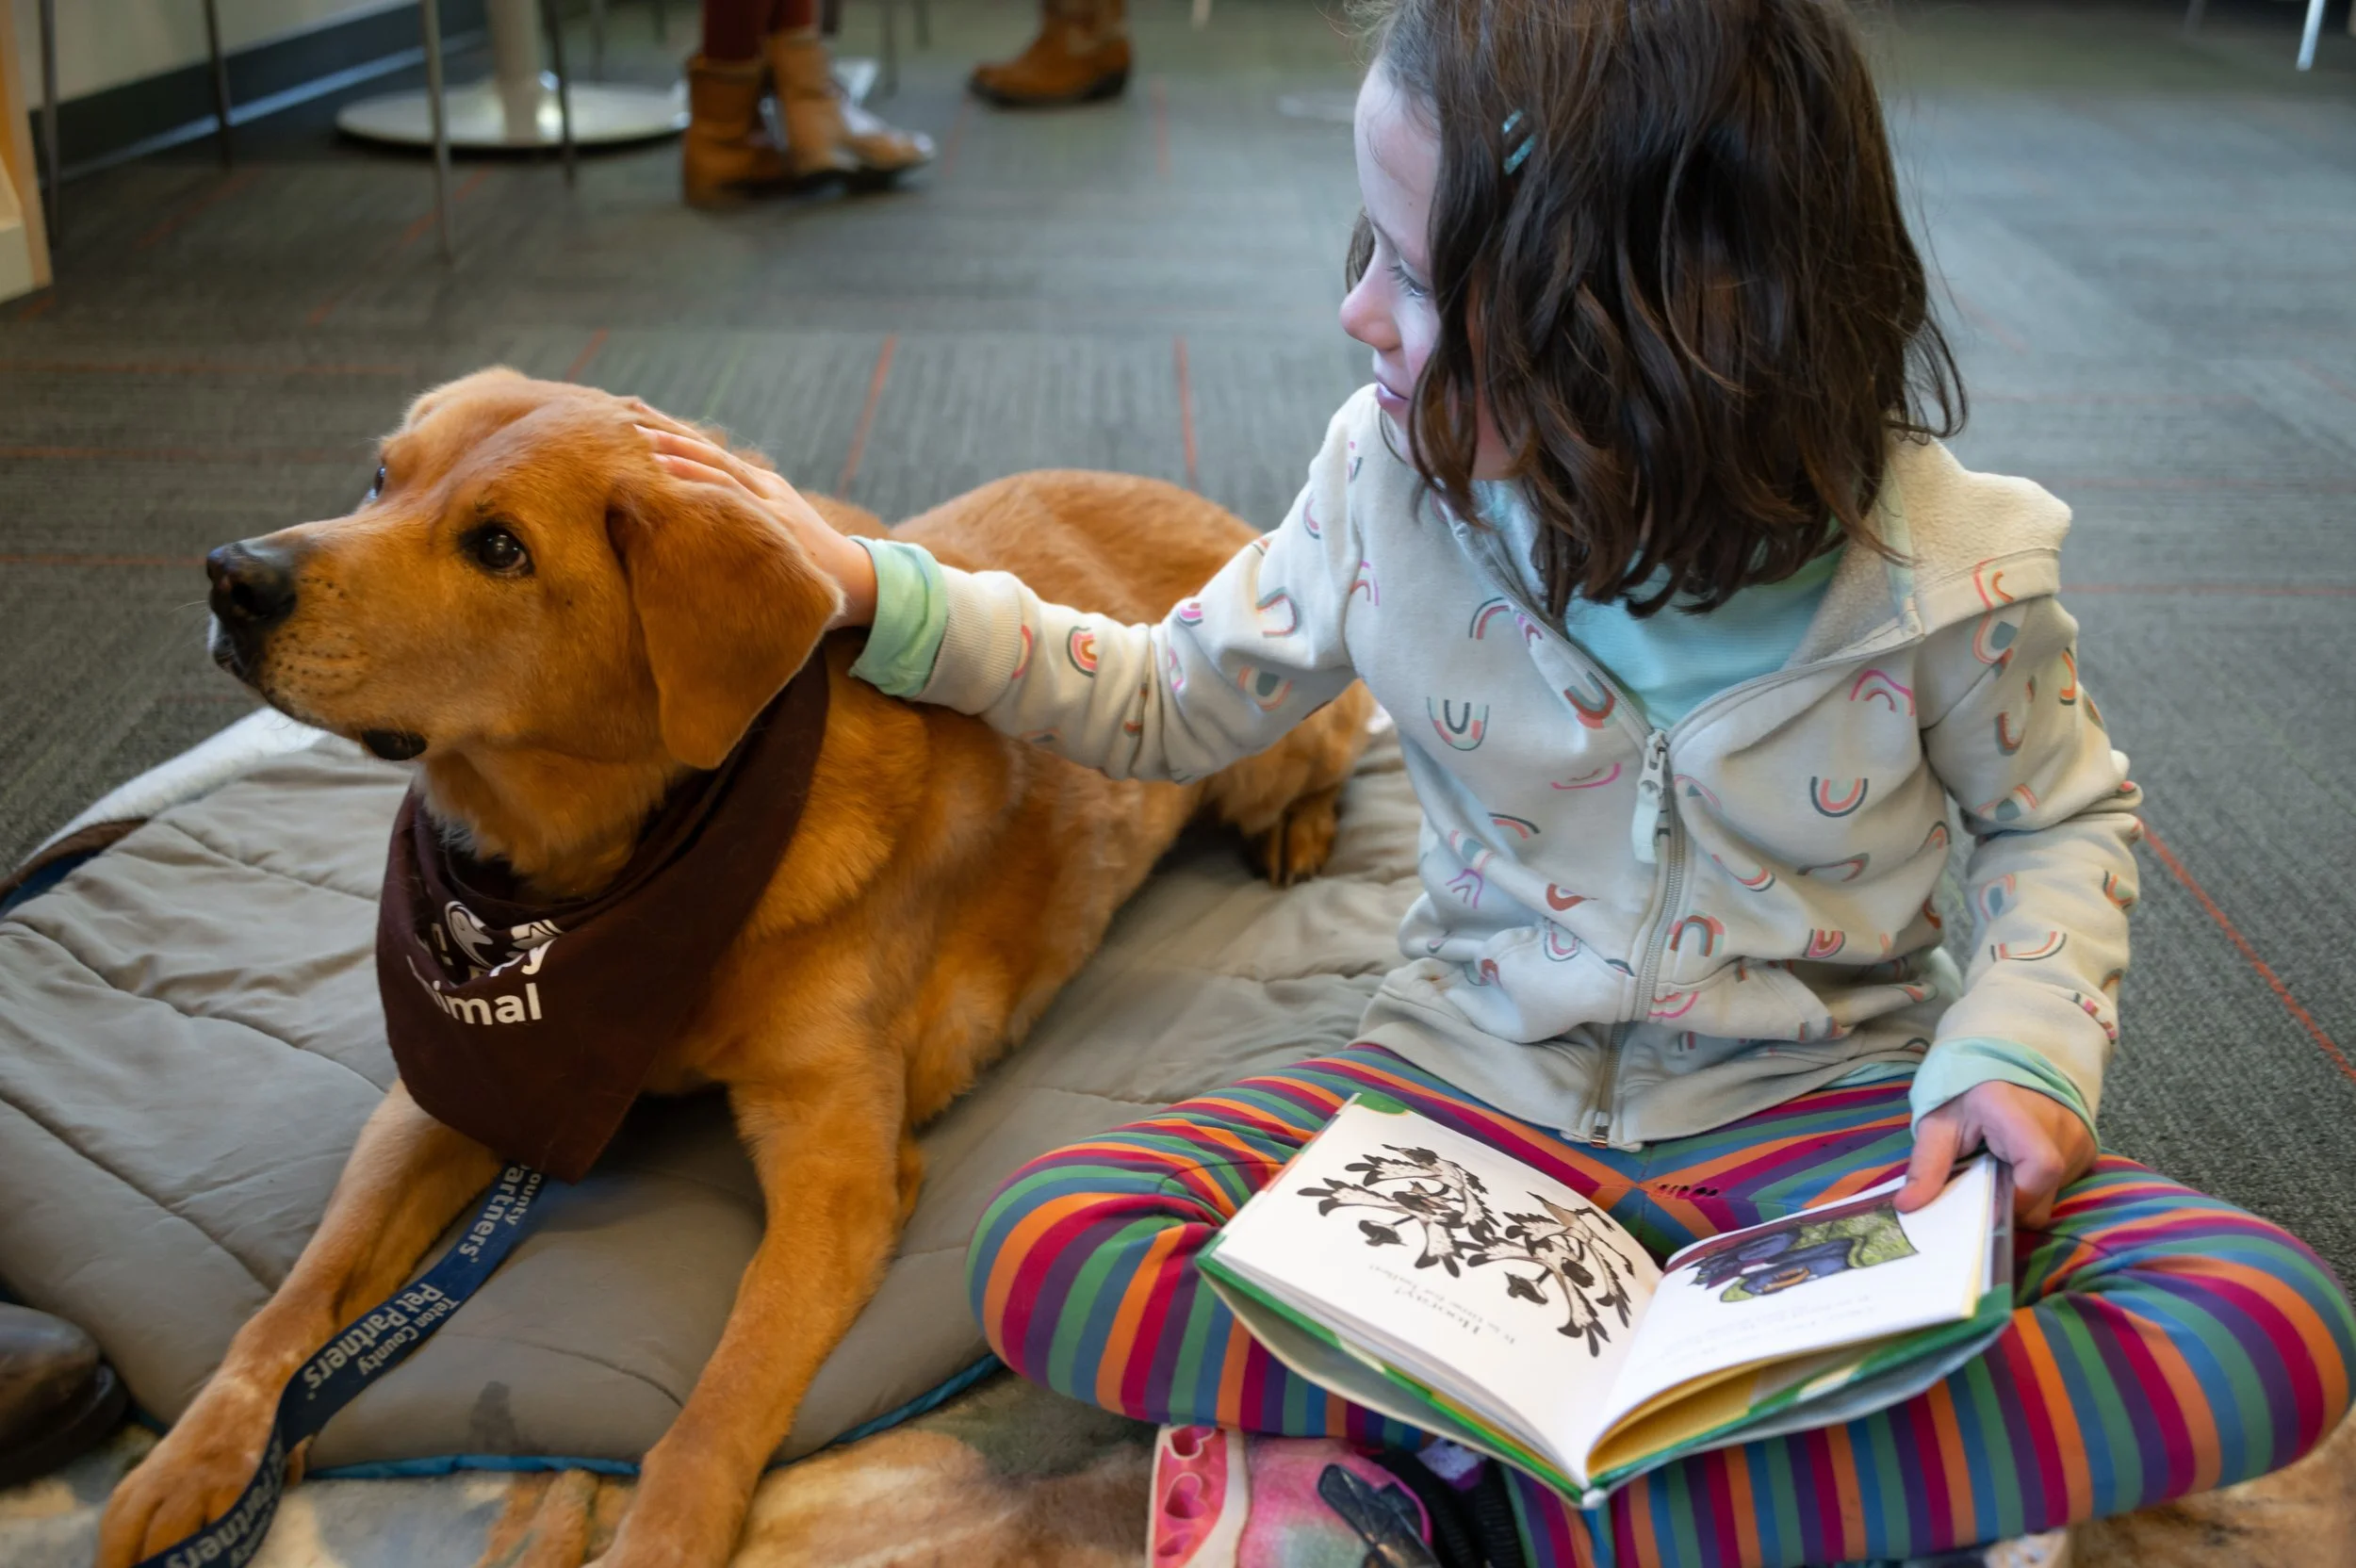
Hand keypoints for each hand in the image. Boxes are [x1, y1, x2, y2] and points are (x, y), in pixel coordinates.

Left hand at [630, 404, 878, 630]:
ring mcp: (772, 509)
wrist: (854, 580)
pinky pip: (738, 506)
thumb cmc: (806, 561)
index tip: (638, 416)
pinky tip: (681, 487)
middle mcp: (765, 490)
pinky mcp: (779, 530)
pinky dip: (709, 490)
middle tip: (627, 421)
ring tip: (645, 449)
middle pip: (711, 455)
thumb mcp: (776, 528)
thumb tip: (695, 515)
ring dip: (683, 459)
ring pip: (722, 474)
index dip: (675, 433)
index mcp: (762, 486)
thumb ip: (743, 516)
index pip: (711, 454)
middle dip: (670, 437)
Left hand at [1896, 1079, 2094, 1228]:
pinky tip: (2016, 1167)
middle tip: (1981, 1185)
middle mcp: (2060, 1125)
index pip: (2040, 1166)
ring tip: (1998, 1170)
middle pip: (2043, 1194)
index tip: (1983, 1199)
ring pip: (2052, 1196)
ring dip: (2022, 1195)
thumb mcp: (1938, 1124)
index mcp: (2018, 1112)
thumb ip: (1926, 1165)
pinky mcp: (2088, 1151)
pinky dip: (2036, 1189)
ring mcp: (2080, 1139)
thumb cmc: (1968, 1092)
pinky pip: (2062, 1187)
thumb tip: (1907, 1207)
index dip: (2014, 1197)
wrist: (2005, 1062)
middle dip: (2008, 1204)